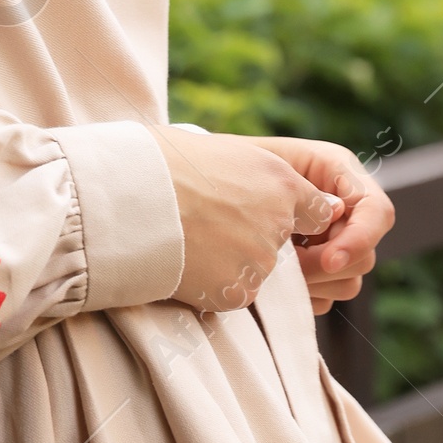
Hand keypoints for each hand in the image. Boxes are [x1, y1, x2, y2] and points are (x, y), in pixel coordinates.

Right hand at [155, 128, 346, 315]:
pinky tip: (184, 261)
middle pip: (280, 244)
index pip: (316, 212)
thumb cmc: (160, 162)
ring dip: (228, 262)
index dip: (286, 215)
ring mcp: (260, 261)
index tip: (258, 214)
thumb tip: (275, 186)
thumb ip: (261, 173)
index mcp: (280, 182)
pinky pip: (232, 293)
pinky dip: (211, 284)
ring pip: (255, 269)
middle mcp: (279, 223)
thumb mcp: (221, 149)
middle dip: (250, 240)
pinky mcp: (238, 292)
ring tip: (188, 239)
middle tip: (207, 225)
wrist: (126, 196)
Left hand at [253, 134, 394, 315]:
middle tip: (288, 263)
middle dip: (326, 267)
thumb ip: (303, 189)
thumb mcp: (269, 164)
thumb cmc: (238, 165)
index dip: (359, 239)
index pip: (377, 212)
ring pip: (349, 282)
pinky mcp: (318, 272)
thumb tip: (333, 213)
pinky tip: (276, 279)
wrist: (210, 183)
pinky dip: (302, 295)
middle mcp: (346, 212)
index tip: (329, 259)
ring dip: (313, 283)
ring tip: (276, 266)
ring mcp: (334, 245)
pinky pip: (326, 299)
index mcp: (341, 175)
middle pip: (366, 255)